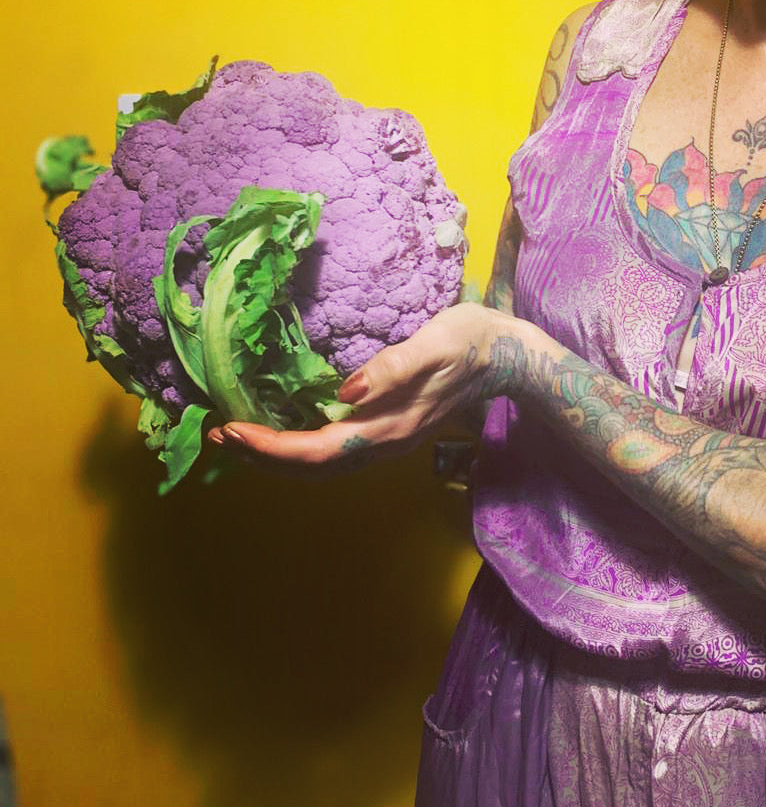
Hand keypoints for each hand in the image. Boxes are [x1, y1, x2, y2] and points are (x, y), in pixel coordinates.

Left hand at [207, 302, 506, 469]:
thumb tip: (345, 391)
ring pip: (321, 463)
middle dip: (262, 456)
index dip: (271, 447)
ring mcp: (386, 439)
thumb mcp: (434, 344)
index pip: (318, 449)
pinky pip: (332, 449)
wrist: (507, 353)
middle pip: (313, 466)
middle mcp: (384, 441)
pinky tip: (281, 430)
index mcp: (390, 426)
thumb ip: (392, 368)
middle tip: (218, 436)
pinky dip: (297, 447)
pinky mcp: (386, 428)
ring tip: (237, 438)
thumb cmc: (470, 340)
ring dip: (276, 456)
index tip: (232, 431)